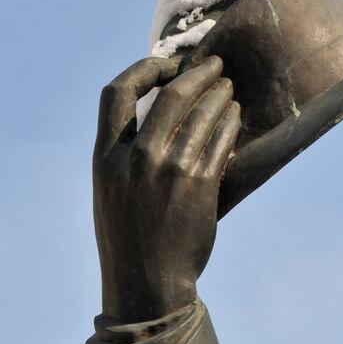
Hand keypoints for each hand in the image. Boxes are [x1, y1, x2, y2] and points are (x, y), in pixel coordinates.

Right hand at [93, 56, 240, 322]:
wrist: (149, 281)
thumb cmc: (130, 235)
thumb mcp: (111, 189)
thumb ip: (126, 152)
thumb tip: (162, 113)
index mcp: (104, 158)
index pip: (115, 92)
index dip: (144, 68)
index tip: (168, 62)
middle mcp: (135, 160)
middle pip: (170, 96)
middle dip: (198, 73)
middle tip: (216, 65)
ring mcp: (170, 172)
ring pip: (202, 115)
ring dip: (220, 94)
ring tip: (229, 88)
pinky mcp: (201, 186)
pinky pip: (221, 140)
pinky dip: (230, 121)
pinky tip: (236, 115)